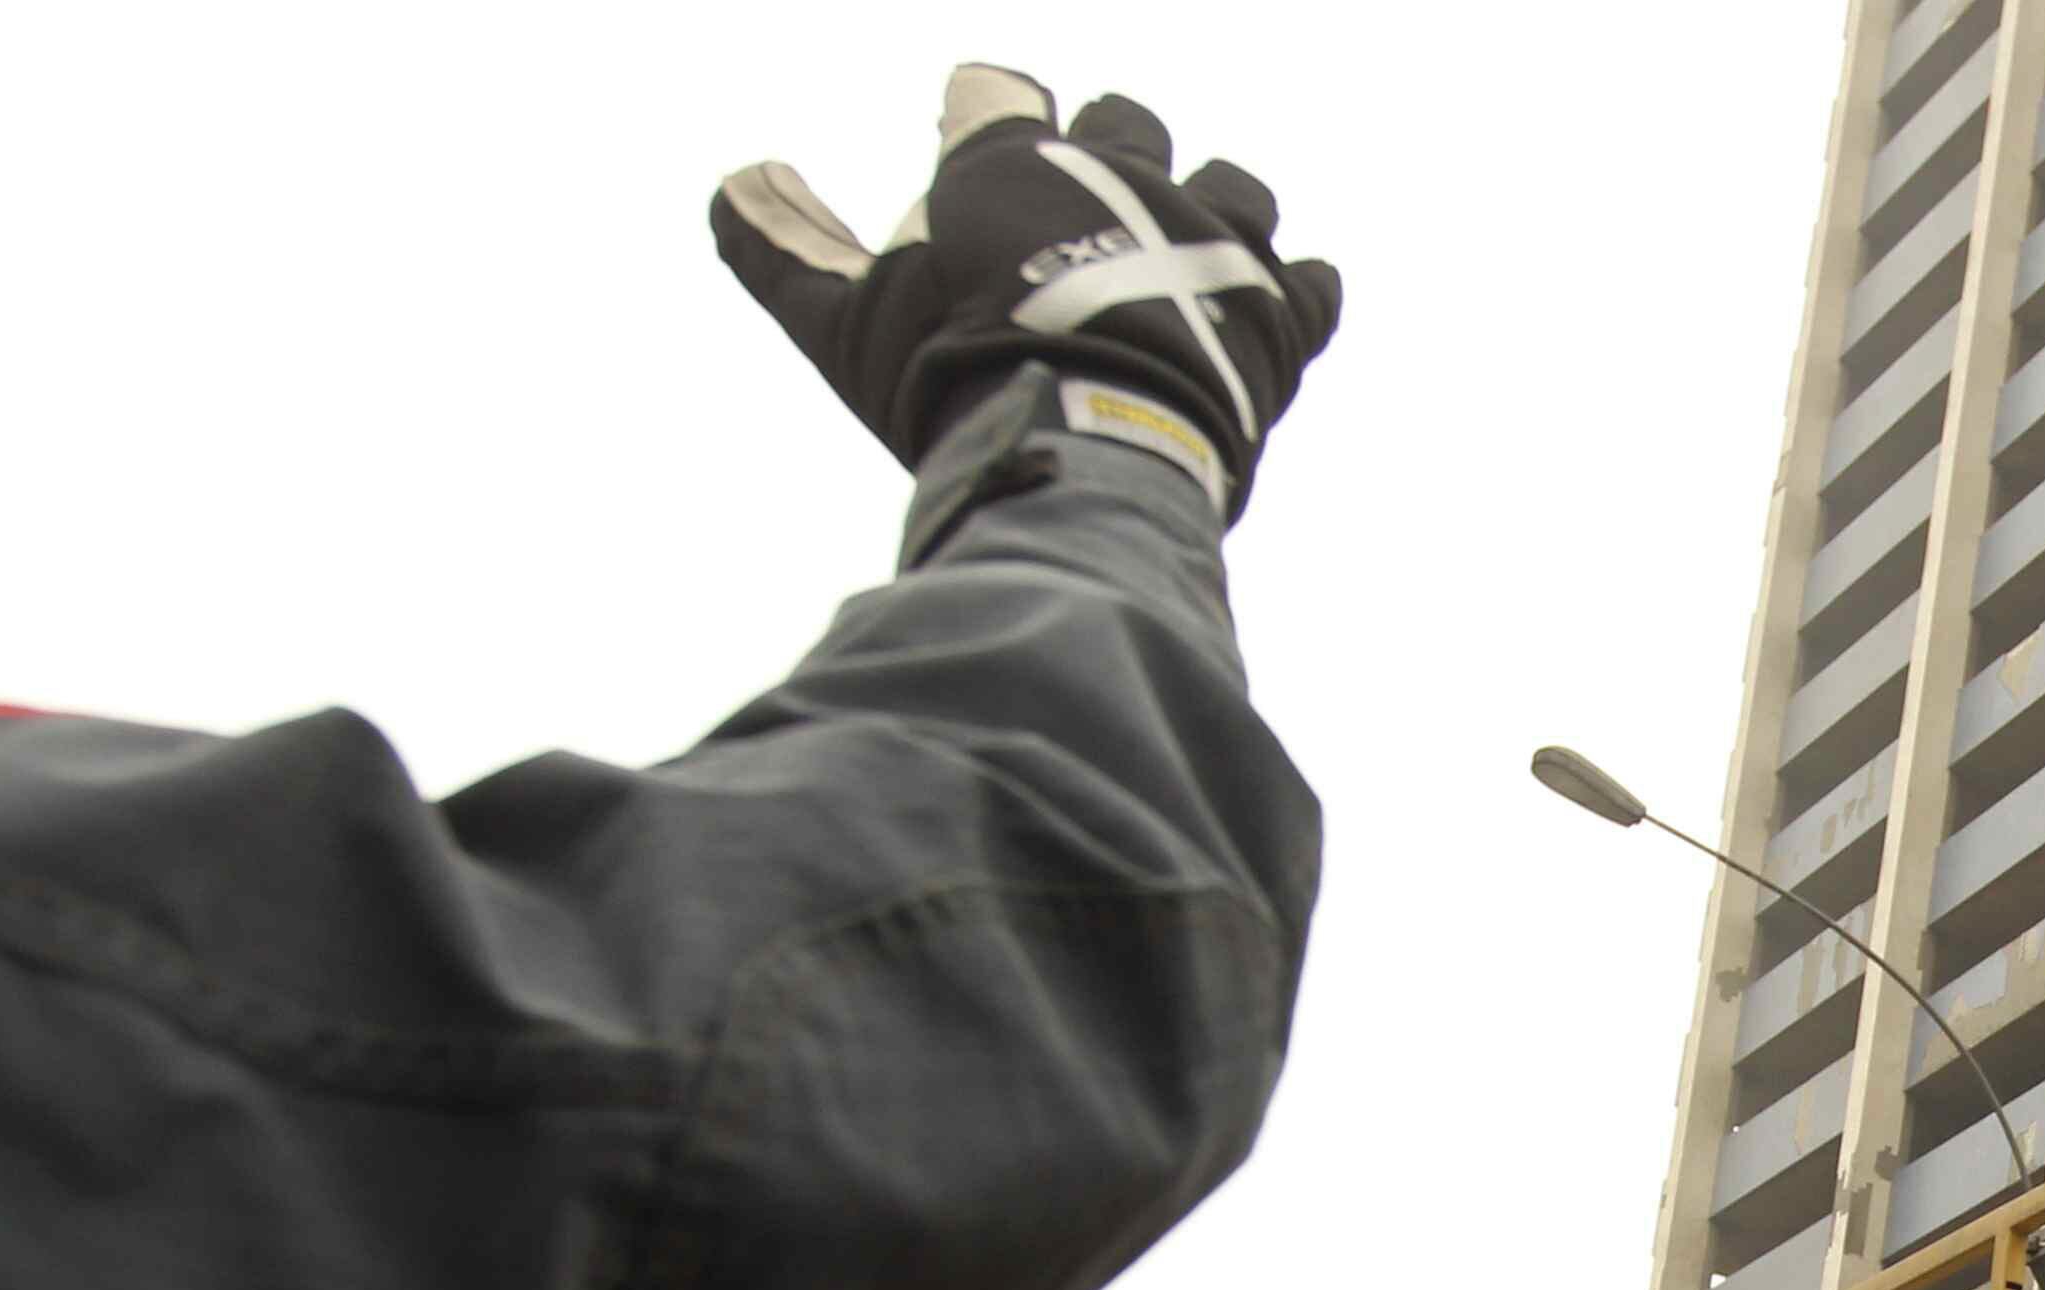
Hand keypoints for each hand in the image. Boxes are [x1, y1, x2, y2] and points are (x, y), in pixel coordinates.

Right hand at [715, 66, 1341, 518]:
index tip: (970, 128)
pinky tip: (1282, 307)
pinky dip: (1300, 294)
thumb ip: (782, 246)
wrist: (1079, 446)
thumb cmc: (946, 377)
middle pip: (1128, 120)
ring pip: (1235, 185)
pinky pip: (1314, 284)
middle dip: (1107, 148)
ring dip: (1215, 206)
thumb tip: (731, 176)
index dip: (979, 107)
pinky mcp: (1282, 312)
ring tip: (1192, 247)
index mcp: (1014, 154)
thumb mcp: (839, 319)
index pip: (995, 87)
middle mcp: (1127, 171)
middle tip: (1086, 207)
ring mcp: (1214, 236)